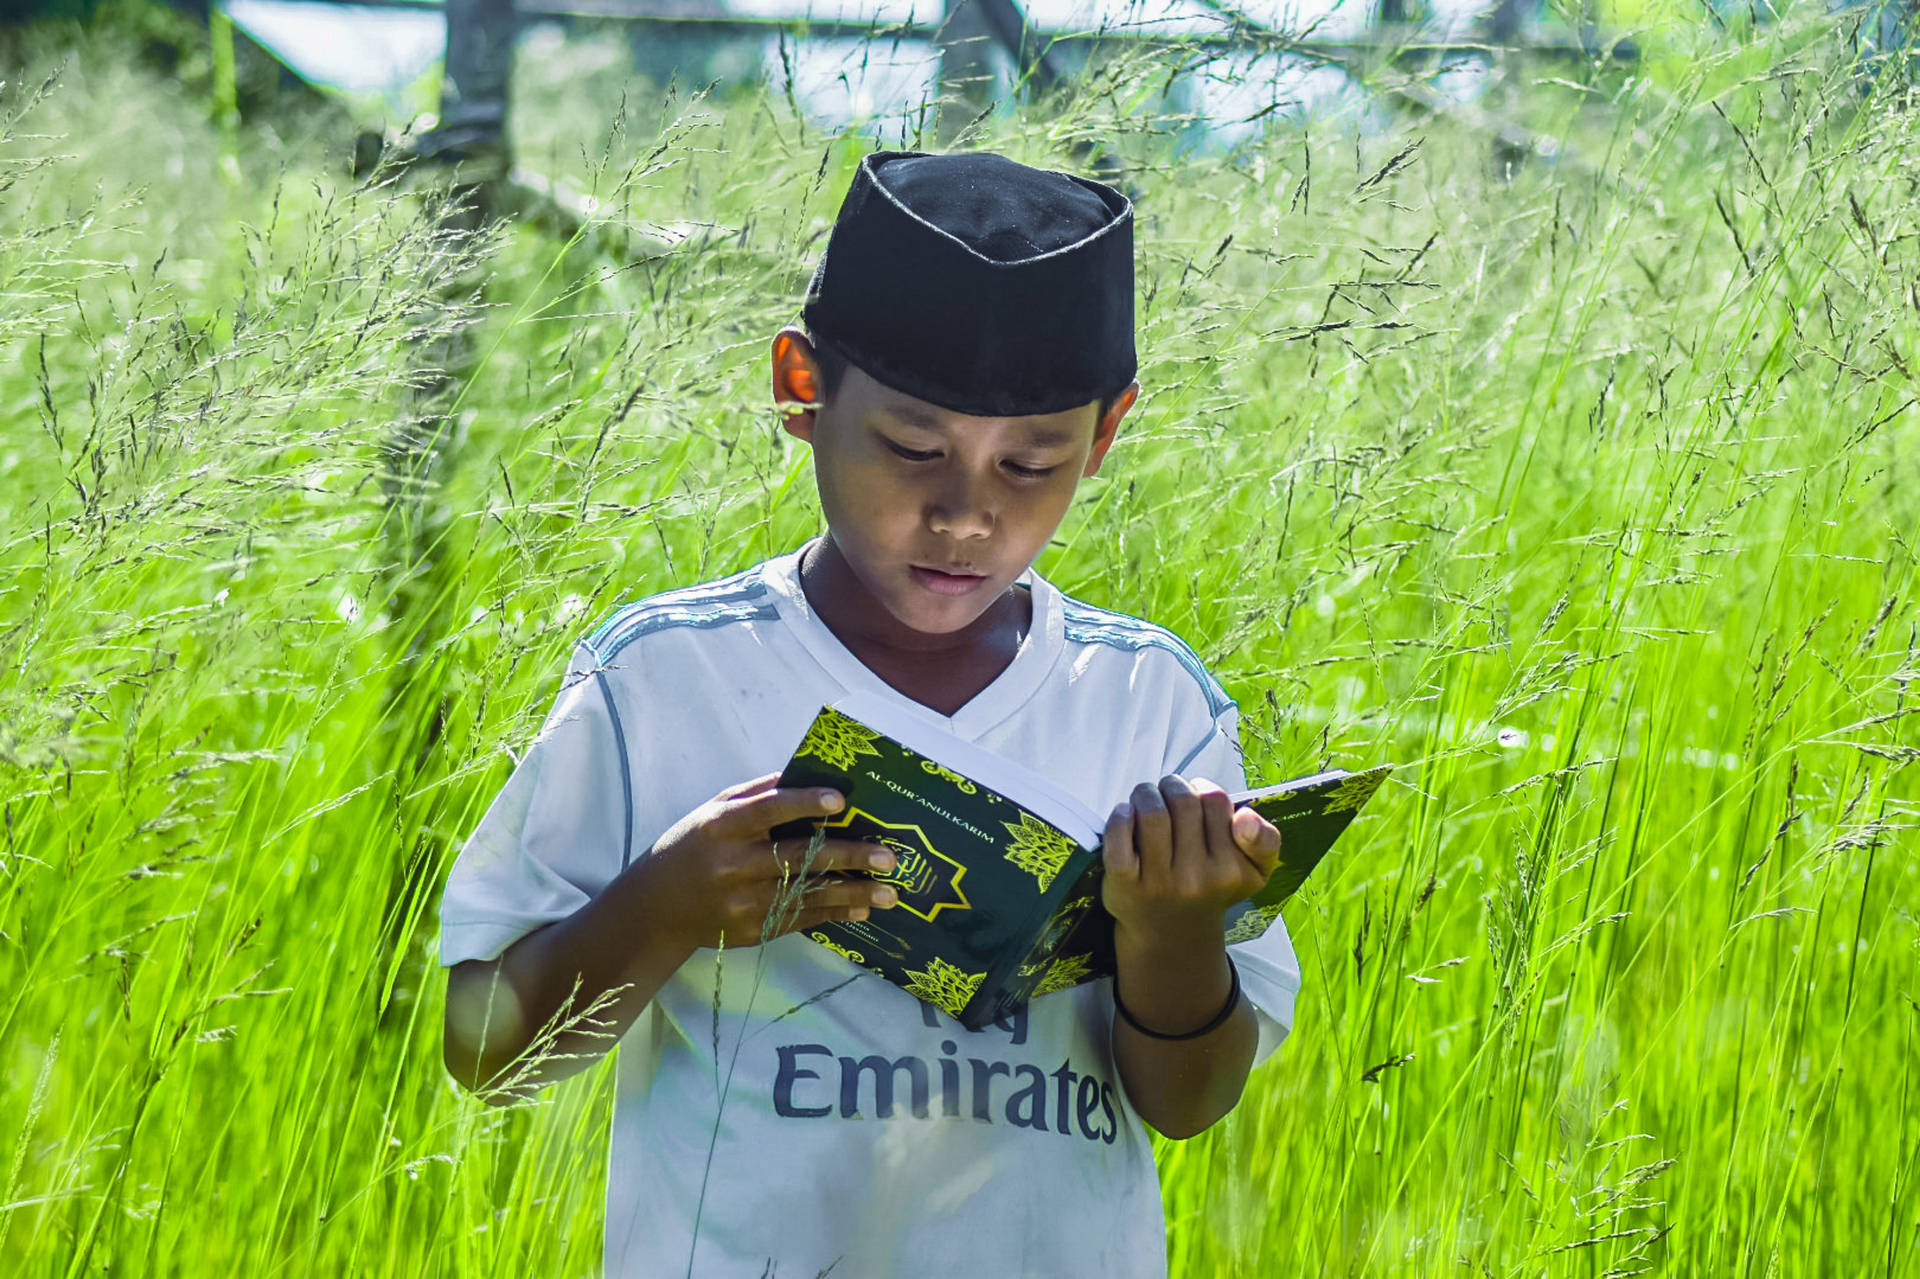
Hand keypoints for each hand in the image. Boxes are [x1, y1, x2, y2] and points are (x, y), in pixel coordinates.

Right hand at [644, 771, 898, 950]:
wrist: (657, 908)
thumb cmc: (692, 847)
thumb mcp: (713, 811)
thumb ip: (757, 794)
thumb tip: (804, 772)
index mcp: (722, 828)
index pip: (767, 810)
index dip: (804, 803)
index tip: (842, 800)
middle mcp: (732, 866)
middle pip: (797, 858)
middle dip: (847, 856)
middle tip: (887, 856)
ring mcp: (743, 903)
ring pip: (807, 895)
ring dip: (852, 893)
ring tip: (890, 892)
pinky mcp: (752, 930)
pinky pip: (800, 920)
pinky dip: (834, 914)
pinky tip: (862, 908)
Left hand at [1101, 775, 1280, 947]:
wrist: (1172, 938)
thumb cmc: (1211, 889)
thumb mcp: (1254, 873)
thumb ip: (1266, 841)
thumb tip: (1245, 816)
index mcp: (1230, 870)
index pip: (1216, 801)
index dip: (1203, 788)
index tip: (1198, 796)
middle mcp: (1196, 878)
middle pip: (1183, 801)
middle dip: (1172, 786)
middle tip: (1167, 794)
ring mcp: (1159, 883)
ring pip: (1152, 812)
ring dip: (1145, 794)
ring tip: (1146, 800)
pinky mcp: (1125, 885)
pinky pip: (1119, 836)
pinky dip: (1119, 816)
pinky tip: (1125, 814)